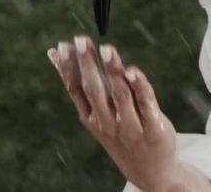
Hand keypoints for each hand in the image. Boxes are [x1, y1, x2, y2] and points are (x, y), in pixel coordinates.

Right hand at [48, 36, 210, 191]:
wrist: (149, 170)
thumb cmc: (120, 133)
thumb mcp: (97, 115)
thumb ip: (84, 86)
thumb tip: (57, 55)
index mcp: (91, 118)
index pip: (77, 90)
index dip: (68, 68)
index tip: (62, 46)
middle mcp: (108, 123)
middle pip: (95, 90)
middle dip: (87, 64)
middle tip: (81, 40)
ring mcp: (130, 127)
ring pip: (120, 94)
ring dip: (112, 70)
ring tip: (106, 49)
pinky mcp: (153, 129)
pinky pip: (146, 103)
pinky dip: (140, 86)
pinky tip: (133, 70)